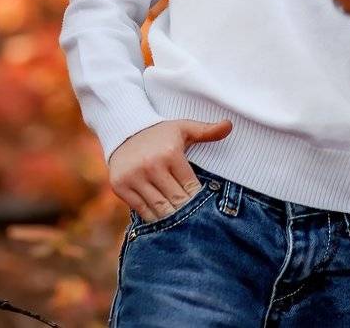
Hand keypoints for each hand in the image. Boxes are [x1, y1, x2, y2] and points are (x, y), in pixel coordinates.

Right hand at [106, 117, 231, 221]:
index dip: (198, 199)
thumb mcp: (183, 128)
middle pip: (176, 200)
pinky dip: (153, 217)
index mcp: (170, 153)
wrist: (124, 131)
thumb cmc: (160, 133)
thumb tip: (229, 125)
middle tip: (196, 221)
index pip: (190, 187)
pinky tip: (163, 219)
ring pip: (159, 208)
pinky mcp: (120, 186)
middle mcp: (151, 165)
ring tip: (182, 224)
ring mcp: (134, 177)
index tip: (204, 206)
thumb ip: (207, 130)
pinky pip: (141, 210)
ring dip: (172, 218)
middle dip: (187, 211)